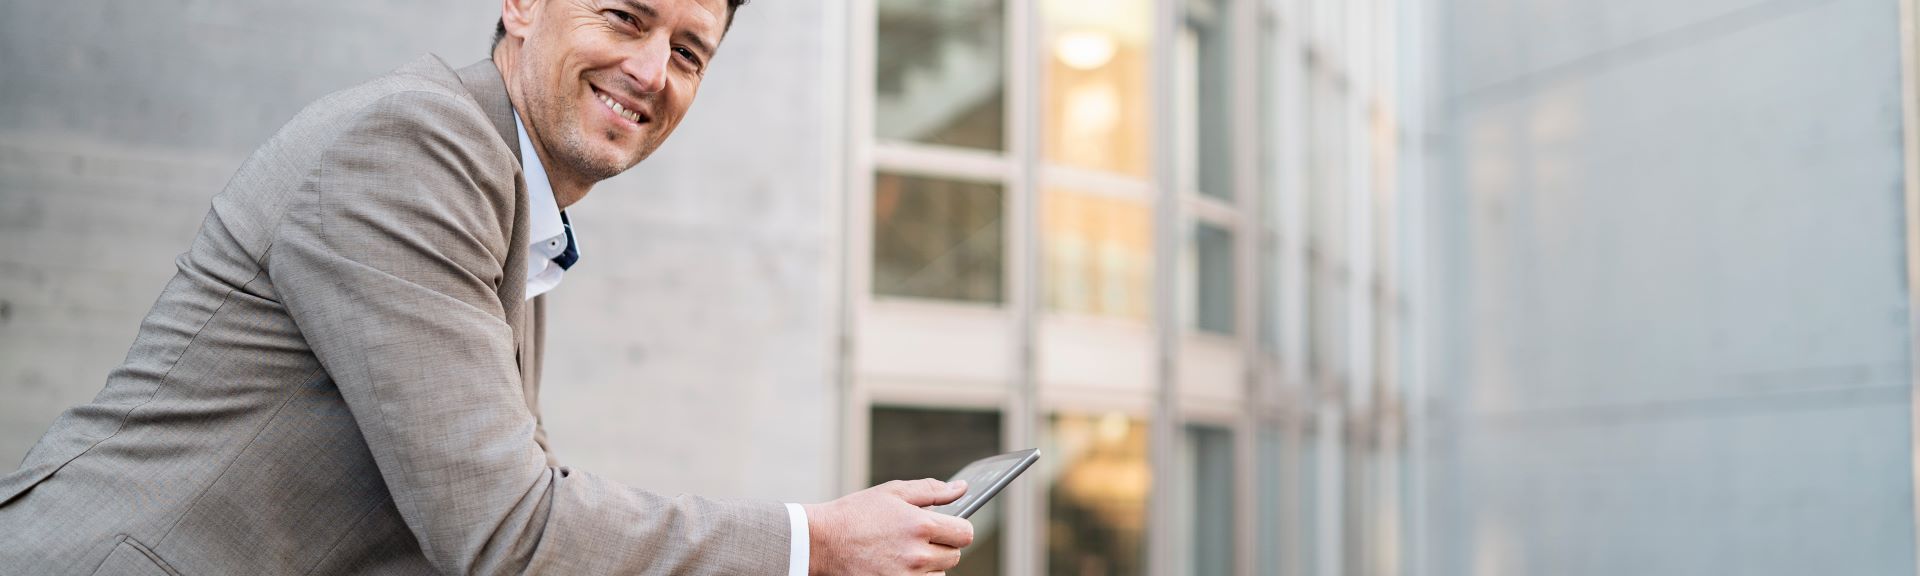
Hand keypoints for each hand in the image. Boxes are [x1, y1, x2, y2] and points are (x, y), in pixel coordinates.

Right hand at [804, 478, 975, 574]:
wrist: (822, 542)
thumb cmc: (855, 514)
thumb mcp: (893, 492)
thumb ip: (931, 490)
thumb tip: (962, 488)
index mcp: (920, 525)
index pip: (965, 534)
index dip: (958, 529)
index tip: (948, 528)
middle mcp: (917, 555)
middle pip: (954, 556)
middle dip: (941, 546)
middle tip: (917, 539)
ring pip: (939, 575)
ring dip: (929, 566)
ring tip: (903, 553)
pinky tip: (897, 565)